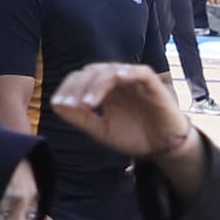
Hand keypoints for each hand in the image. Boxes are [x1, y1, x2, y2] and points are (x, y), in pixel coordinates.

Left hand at [47, 61, 192, 163]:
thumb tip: (56, 105)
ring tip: (87, 105)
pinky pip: (138, 73)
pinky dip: (125, 75)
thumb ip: (81, 118)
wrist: (163, 148)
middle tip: (70, 104)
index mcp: (104, 88)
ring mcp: (134, 79)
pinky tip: (114, 84)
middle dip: (78, 87)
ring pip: (110, 71)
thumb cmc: (134, 137)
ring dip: (96, 85)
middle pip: (92, 71)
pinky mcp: (152, 83)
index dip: (68, 88)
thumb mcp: (101, 130)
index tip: (59, 104)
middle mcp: (117, 80)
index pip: (81, 78)